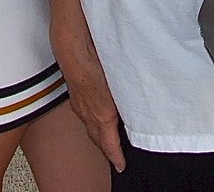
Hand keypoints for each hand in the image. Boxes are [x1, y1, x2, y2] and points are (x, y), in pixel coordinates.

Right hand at [50, 15, 124, 171]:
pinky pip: (84, 114)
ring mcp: (80, 105)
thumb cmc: (95, 62)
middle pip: (98, 140)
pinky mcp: (75, 95)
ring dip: (99, 134)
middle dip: (106, 149)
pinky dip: (92, 119)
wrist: (73, 48)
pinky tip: (96, 112)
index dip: (116, 157)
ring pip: (90, 127)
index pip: (109, 145)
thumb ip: (129, 98)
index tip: (121, 165)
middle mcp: (88, 114)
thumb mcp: (120, 83)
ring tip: (108, 137)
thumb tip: (141, 107)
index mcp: (102, 115)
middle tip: (116, 155)